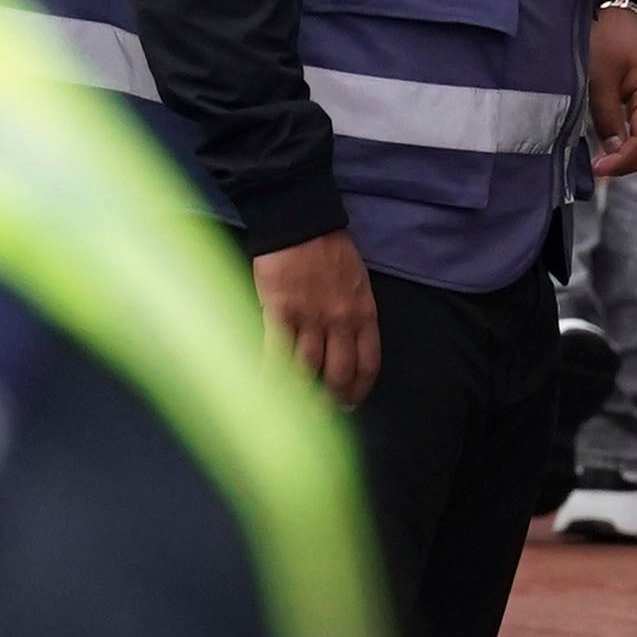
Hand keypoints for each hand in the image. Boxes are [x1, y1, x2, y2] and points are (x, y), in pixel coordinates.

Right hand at [251, 229, 380, 404]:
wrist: (300, 221)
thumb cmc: (328, 249)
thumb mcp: (357, 282)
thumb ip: (355, 314)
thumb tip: (347, 346)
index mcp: (364, 313)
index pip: (368, 363)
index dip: (359, 389)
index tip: (350, 403)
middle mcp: (341, 321)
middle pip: (338, 374)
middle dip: (331, 401)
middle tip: (322, 415)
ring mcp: (310, 318)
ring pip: (308, 370)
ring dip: (302, 396)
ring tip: (295, 412)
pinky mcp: (280, 312)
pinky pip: (276, 354)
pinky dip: (272, 378)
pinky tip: (268, 392)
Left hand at [581, 4, 636, 178]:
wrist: (613, 11)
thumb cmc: (605, 38)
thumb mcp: (599, 78)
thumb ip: (607, 117)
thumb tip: (612, 150)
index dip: (624, 160)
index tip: (599, 170)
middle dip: (630, 163)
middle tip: (600, 171)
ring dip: (632, 155)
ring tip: (605, 164)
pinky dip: (634, 143)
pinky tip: (613, 148)